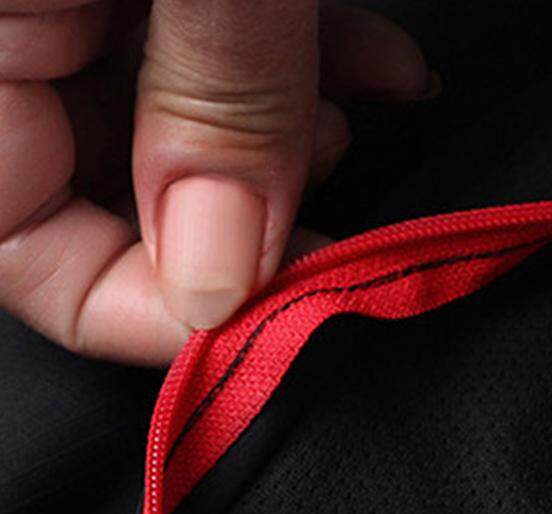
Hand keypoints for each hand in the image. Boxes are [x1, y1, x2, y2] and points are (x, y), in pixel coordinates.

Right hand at [0, 1, 433, 363]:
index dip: (162, 308)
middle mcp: (16, 35)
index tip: (289, 301)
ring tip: (357, 113)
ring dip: (292, 139)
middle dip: (253, 217)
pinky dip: (301, 64)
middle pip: (115, 198)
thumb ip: (212, 103)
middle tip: (333, 200)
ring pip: (181, 127)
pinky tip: (379, 66)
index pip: (29, 258)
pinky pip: (210, 54)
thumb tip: (222, 273)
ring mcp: (89, 8)